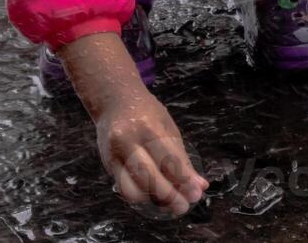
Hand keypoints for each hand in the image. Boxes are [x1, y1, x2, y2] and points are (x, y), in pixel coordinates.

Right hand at [58, 32, 208, 215]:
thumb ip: (182, 157)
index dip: (184, 180)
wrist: (114, 99)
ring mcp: (115, 154)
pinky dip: (140, 197)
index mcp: (149, 128)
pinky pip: (124, 188)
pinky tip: (153, 198)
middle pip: (149, 177)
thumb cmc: (147, 112)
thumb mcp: (168, 128)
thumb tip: (200, 185)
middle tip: (184, 206)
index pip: (169, 160)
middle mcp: (129, 141)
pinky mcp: (107, 164)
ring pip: (133, 188)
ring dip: (154, 201)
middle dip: (169, 196)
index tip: (197, 194)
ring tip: (169, 205)